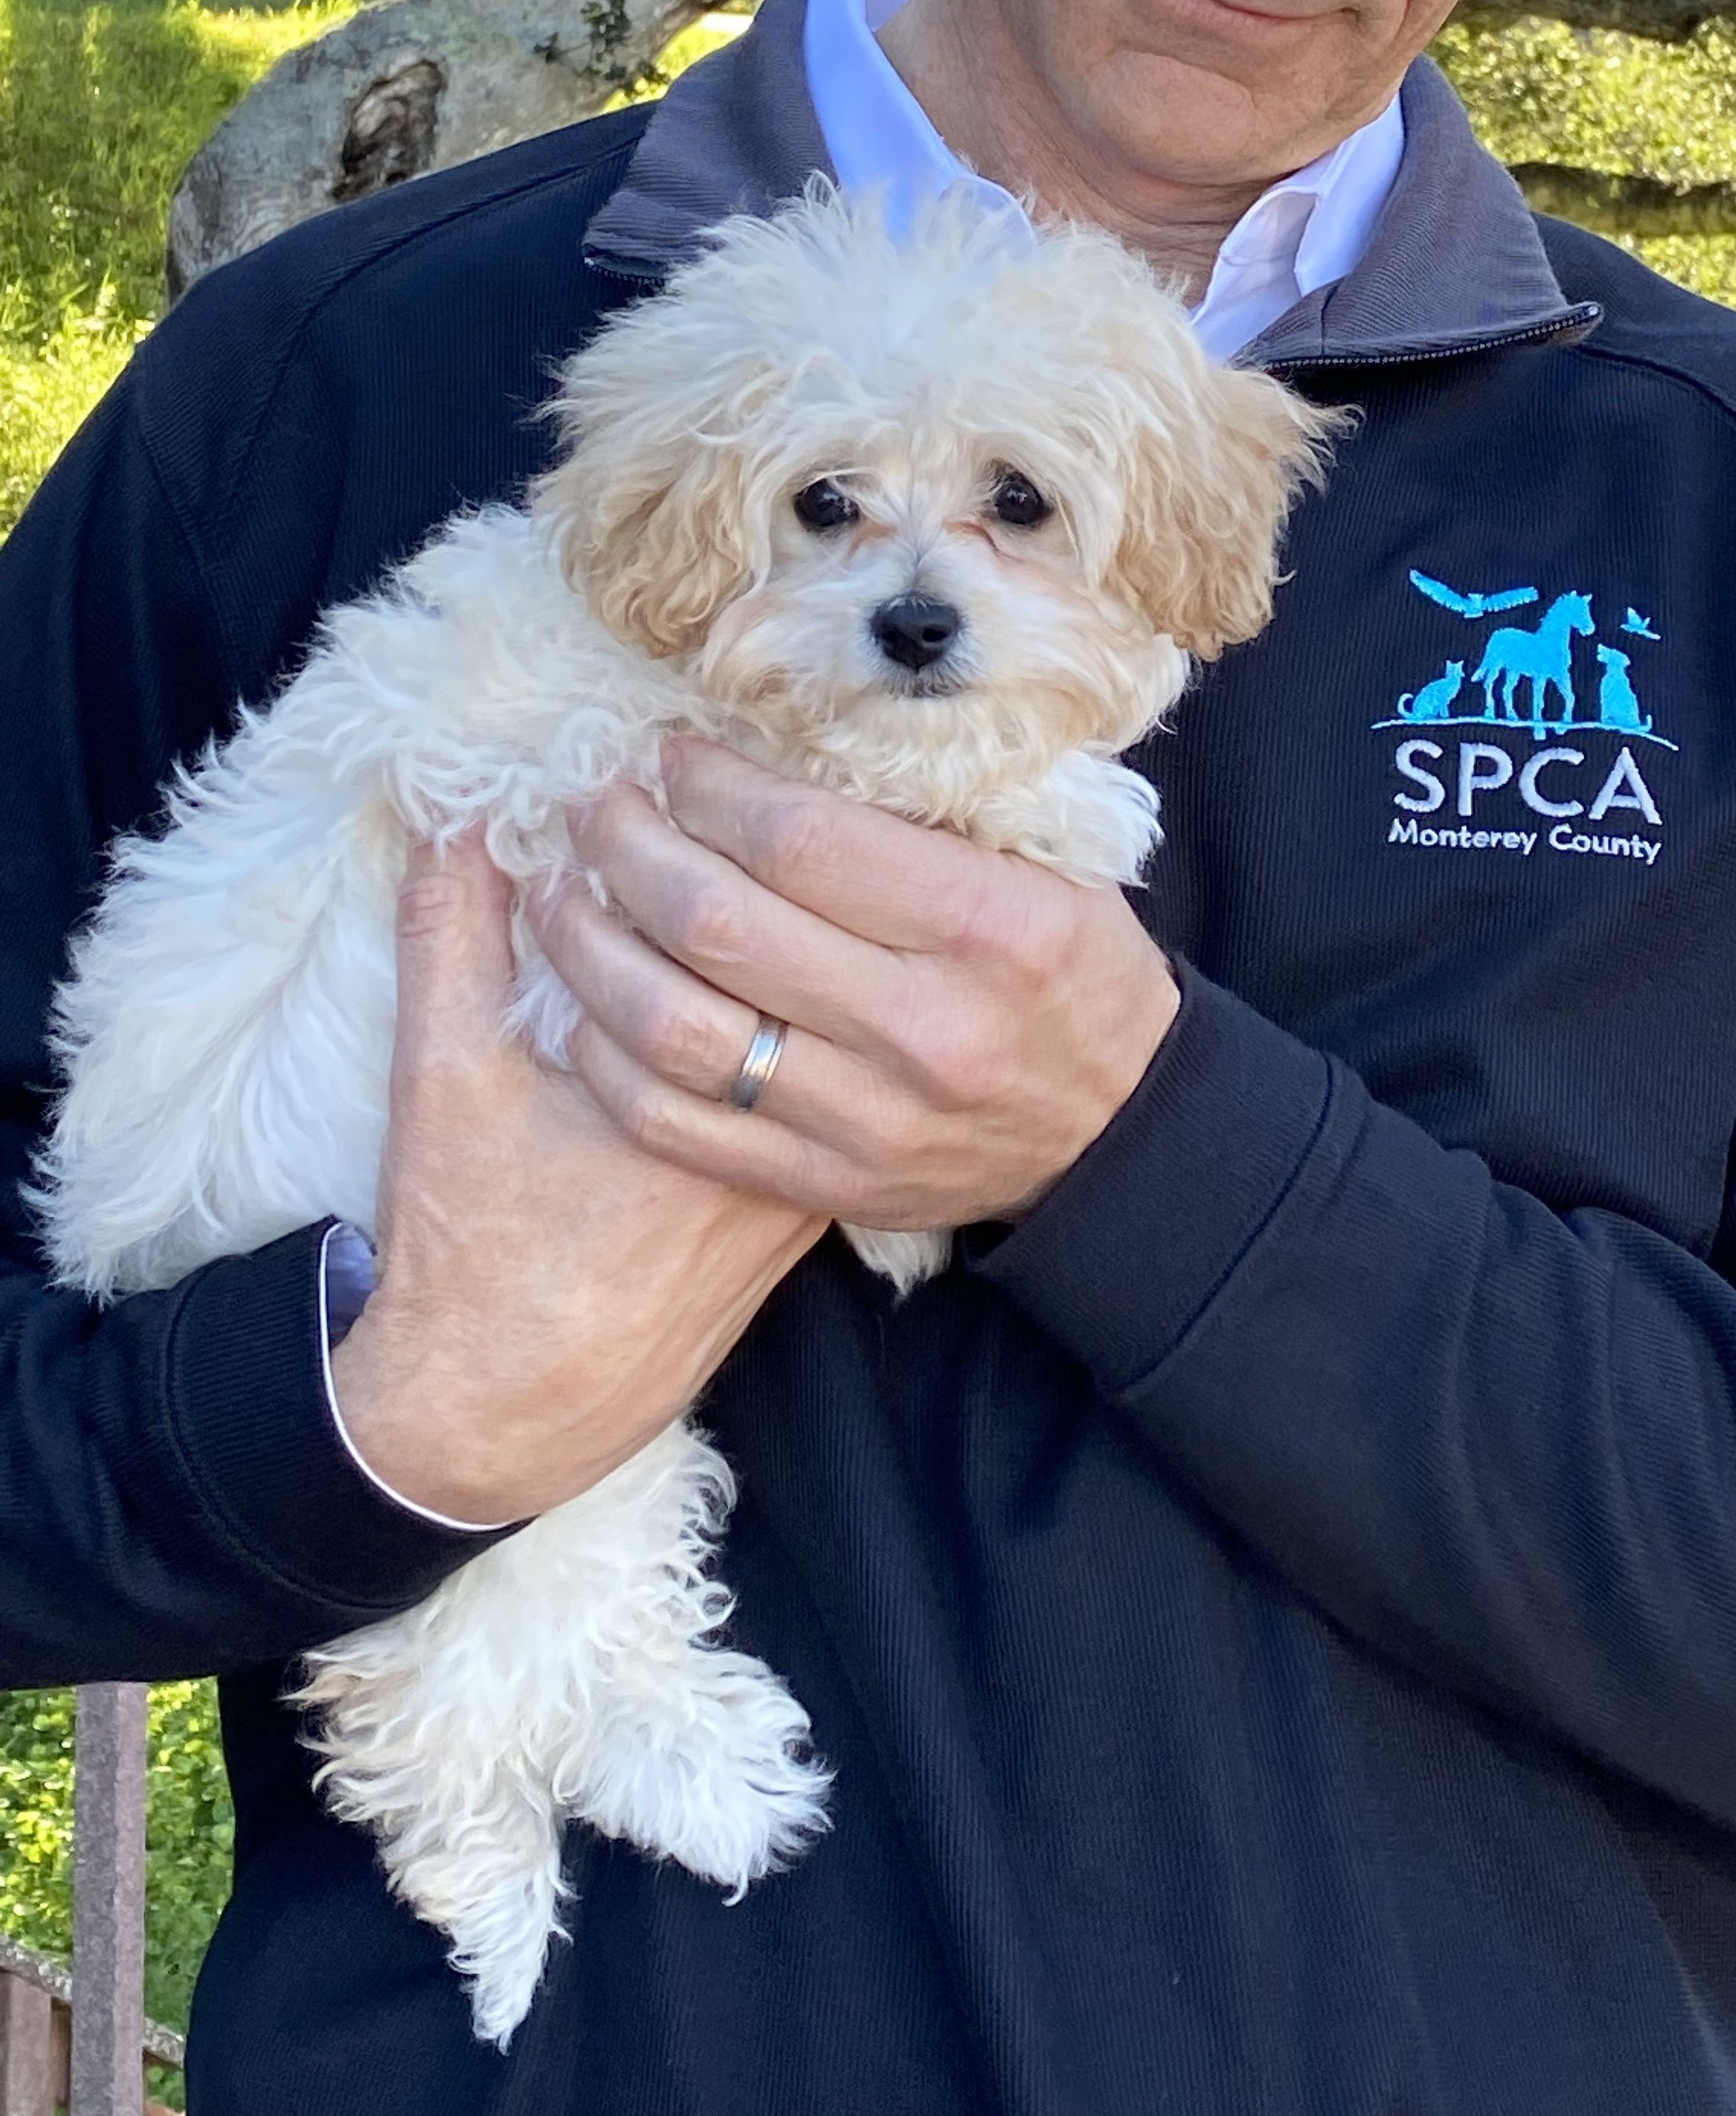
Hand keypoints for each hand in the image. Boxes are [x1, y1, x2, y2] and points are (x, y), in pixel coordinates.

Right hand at [329, 831, 826, 1527]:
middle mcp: (789, 1132)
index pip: (750, 903)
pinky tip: (771, 935)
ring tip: (725, 846)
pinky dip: (819, 989)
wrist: (515, 1405)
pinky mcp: (825, 1188)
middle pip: (809, 939)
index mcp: (699, 1093)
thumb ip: (451, 939)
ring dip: (795, 911)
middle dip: (743, 842)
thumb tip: (458, 825)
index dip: (702, 811)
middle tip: (677, 792)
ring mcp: (823, 1165)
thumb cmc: (471, 1247)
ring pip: (850, 1000)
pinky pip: (848, 1060)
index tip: (648, 773)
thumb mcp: (443, 1078)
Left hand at [530, 737, 1181, 1227]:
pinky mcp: (825, 1185)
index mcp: (987, 924)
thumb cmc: (1074, 967)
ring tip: (557, 888)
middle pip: (719, 923)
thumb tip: (786, 730)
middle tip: (593, 804)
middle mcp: (924, 1027)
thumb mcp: (1044, 863)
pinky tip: (576, 999)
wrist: (1118, 1132)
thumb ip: (929, 806)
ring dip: (588, 946)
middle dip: (628, 846)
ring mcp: (868, 1118)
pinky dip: (606, 1056)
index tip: (669, 756)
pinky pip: (677, 1123)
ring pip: (676, 1027)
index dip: (708, 787)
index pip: (800, 839)